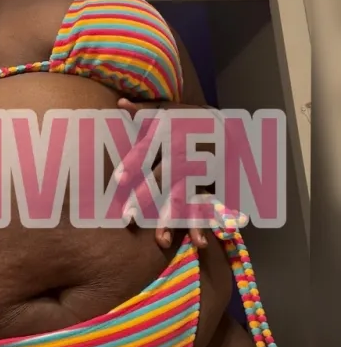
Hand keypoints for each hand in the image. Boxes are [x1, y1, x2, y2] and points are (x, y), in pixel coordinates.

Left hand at [116, 98, 212, 249]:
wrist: (228, 125)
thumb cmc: (188, 118)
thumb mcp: (167, 109)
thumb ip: (143, 110)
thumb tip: (119, 103)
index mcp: (167, 138)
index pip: (146, 153)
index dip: (133, 166)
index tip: (119, 182)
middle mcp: (181, 158)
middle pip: (161, 181)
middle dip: (145, 199)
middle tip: (128, 218)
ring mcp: (196, 175)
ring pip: (182, 199)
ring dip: (171, 221)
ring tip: (159, 241)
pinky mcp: (209, 188)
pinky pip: (205, 209)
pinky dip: (203, 226)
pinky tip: (199, 244)